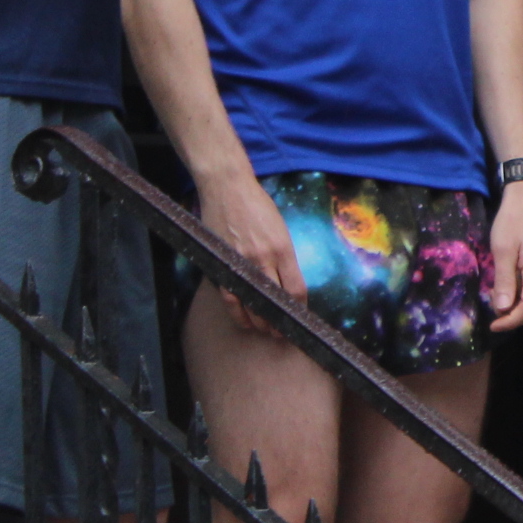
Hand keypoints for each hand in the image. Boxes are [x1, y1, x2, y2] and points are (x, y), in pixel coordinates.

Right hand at [198, 172, 305, 337]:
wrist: (228, 188)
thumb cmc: (258, 205)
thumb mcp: (280, 229)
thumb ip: (284, 255)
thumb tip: (287, 283)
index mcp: (283, 248)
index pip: (296, 289)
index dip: (299, 309)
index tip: (300, 318)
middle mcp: (264, 258)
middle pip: (275, 301)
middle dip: (279, 322)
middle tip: (282, 334)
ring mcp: (242, 262)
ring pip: (251, 303)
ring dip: (259, 322)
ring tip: (265, 332)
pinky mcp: (223, 263)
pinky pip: (230, 296)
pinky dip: (237, 313)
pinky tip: (243, 321)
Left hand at [485, 186, 522, 332]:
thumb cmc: (513, 221)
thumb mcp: (503, 249)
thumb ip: (504, 280)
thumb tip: (502, 309)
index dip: (511, 321)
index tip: (493, 325)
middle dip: (514, 316)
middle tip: (494, 308)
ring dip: (520, 309)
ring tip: (500, 298)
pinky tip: (510, 290)